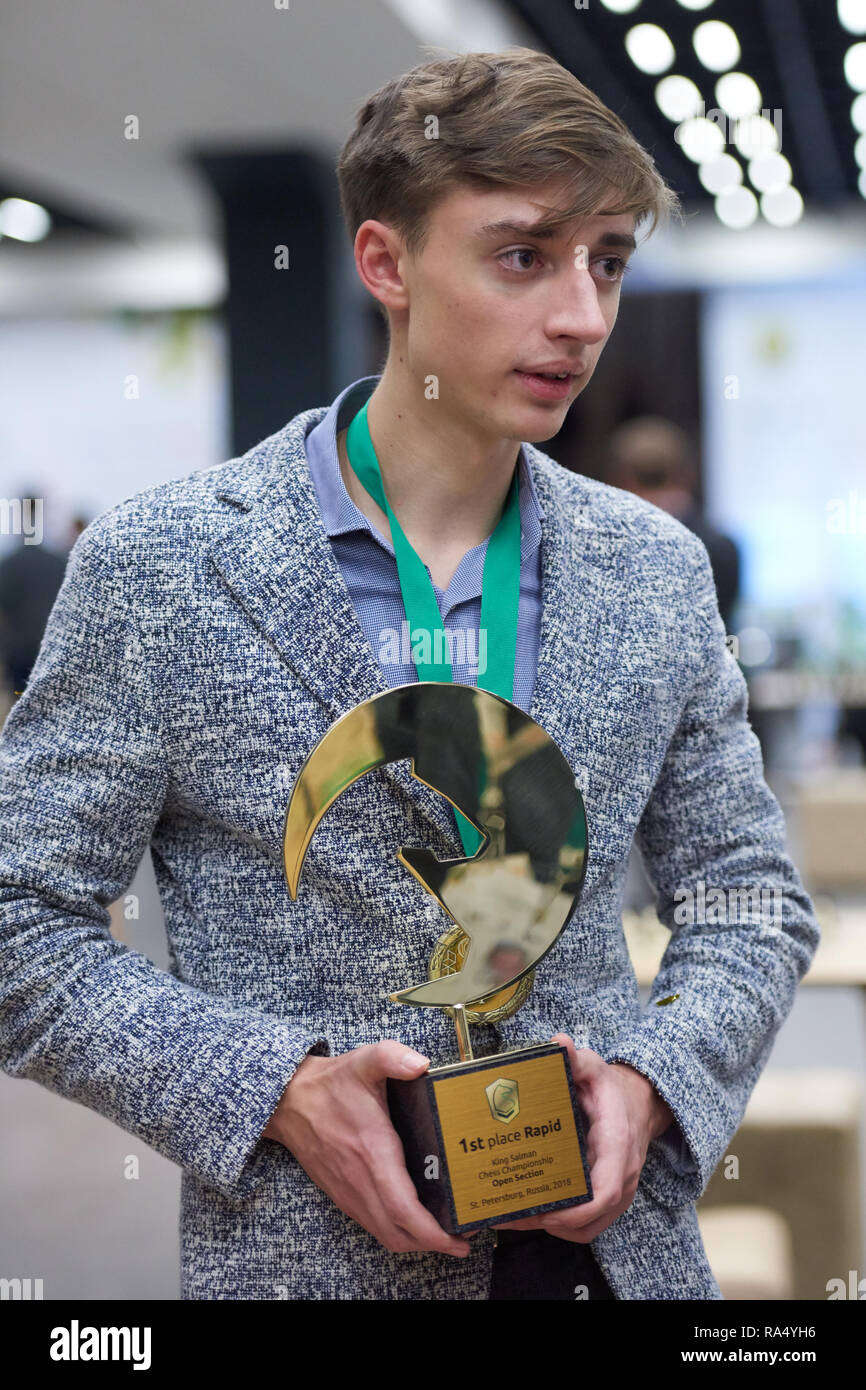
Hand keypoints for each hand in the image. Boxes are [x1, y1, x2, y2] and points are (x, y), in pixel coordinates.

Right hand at [263, 1040, 472, 1257]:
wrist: (288, 1102)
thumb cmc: (330, 1084)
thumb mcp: (364, 1061)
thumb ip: (393, 1057)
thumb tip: (422, 1064)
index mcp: (372, 1152)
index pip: (402, 1208)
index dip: (432, 1232)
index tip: (459, 1237)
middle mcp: (360, 1182)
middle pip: (399, 1234)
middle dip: (434, 1244)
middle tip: (464, 1238)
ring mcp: (350, 1193)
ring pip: (385, 1235)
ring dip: (416, 1242)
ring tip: (446, 1233)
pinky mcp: (343, 1196)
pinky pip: (373, 1226)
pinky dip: (398, 1232)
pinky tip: (415, 1221)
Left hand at [493, 1033, 673, 1243]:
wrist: (637, 1103)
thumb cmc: (612, 1089)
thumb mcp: (595, 1068)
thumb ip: (577, 1058)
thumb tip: (559, 1043)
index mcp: (617, 1146)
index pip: (606, 1191)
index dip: (576, 1209)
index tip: (546, 1212)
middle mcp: (620, 1175)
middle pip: (590, 1219)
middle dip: (550, 1222)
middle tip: (511, 1213)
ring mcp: (616, 1192)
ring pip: (587, 1228)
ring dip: (552, 1228)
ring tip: (514, 1217)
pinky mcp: (607, 1198)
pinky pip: (587, 1223)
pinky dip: (561, 1225)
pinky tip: (532, 1213)